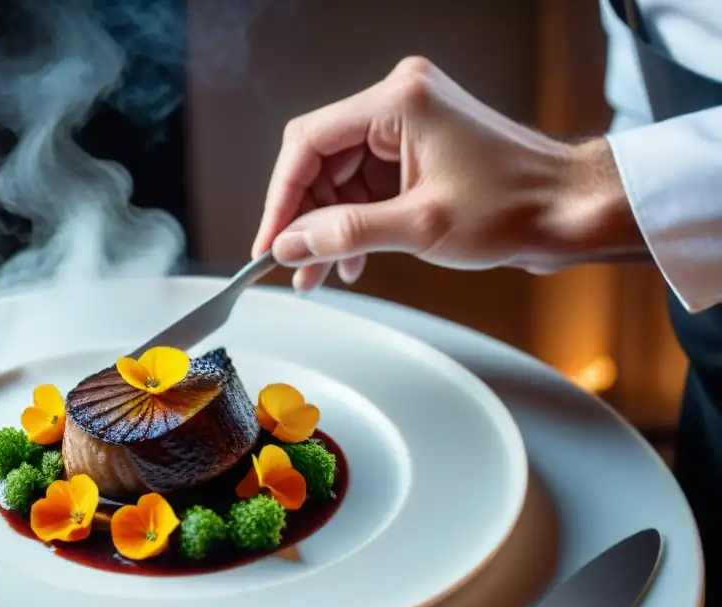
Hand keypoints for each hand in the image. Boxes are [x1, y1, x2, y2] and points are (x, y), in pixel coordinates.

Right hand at [252, 57, 646, 289]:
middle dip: (305, 218)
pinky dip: (355, 222)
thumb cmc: (516, 206)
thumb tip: (288, 243)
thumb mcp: (419, 226)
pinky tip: (349, 259)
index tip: (267, 242)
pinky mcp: (418, 150)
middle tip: (292, 265)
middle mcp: (401, 103)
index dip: (280, 198)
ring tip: (317, 273)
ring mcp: (410, 126)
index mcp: (399, 102)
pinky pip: (367, 185)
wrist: (571, 211)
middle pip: (321, 160)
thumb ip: (344, 233)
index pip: (309, 142)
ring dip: (328, 227)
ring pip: (341, 178)